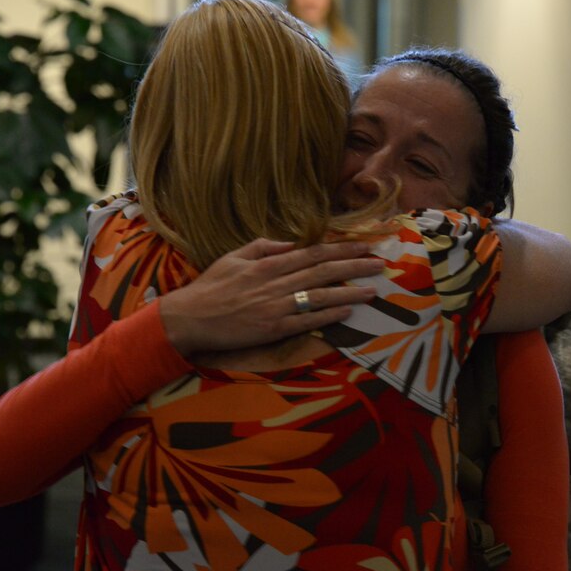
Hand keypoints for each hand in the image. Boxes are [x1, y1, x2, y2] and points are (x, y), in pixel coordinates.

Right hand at [159, 238, 383, 356]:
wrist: (190, 318)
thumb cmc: (210, 287)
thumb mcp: (233, 257)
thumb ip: (263, 247)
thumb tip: (289, 242)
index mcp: (268, 263)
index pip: (312, 253)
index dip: (340, 249)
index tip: (363, 246)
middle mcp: (276, 282)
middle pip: (323, 271)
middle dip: (354, 265)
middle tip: (380, 262)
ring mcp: (277, 306)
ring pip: (320, 295)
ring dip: (350, 291)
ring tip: (373, 288)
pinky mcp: (274, 328)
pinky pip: (307, 320)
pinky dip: (328, 315)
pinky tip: (348, 311)